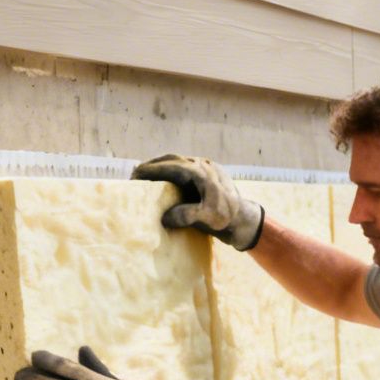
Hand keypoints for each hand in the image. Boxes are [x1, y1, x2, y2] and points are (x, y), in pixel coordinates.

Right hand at [131, 154, 263, 250]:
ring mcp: (206, 168)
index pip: (171, 167)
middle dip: (153, 165)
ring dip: (161, 166)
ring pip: (178, 161)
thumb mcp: (208, 219)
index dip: (152, 170)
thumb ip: (187, 216)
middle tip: (136, 173)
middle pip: (172, 159)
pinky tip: (163, 179)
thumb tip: (165, 217)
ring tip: (145, 174)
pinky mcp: (207, 174)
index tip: (135, 175)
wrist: (244, 220)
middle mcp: (203, 166)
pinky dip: (171, 170)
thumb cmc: (226, 219)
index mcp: (201, 173)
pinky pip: (184, 167)